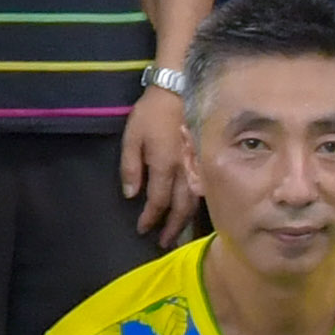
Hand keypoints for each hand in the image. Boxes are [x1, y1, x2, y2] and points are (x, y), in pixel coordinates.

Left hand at [117, 89, 201, 235]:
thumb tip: (132, 195)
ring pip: (194, 202)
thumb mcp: (132, 137)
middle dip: (172, 228)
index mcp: (164, 166)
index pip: (158, 202)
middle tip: (164, 243)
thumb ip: (131, 167)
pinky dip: (196, 206)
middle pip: (180, 208)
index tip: (142, 230)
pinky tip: (192, 213)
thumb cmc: (152, 113)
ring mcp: (197, 166)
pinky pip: (202, 190)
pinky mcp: (204, 160)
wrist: (179, 90)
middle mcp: (184, 171)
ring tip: (178, 235)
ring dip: (186, 221)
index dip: (151, 218)